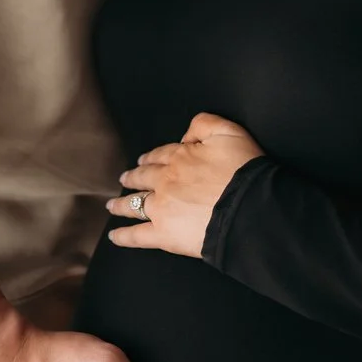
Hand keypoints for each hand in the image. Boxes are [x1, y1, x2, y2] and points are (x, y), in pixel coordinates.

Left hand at [106, 111, 264, 257]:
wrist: (248, 209)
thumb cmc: (243, 171)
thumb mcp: (229, 132)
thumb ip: (205, 124)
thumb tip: (186, 135)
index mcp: (180, 158)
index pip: (161, 155)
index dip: (151, 158)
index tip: (143, 161)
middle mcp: (165, 181)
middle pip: (143, 178)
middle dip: (133, 178)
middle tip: (125, 179)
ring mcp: (161, 208)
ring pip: (134, 204)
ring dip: (121, 204)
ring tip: (112, 206)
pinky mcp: (163, 235)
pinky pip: (137, 236)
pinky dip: (123, 236)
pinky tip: (114, 236)